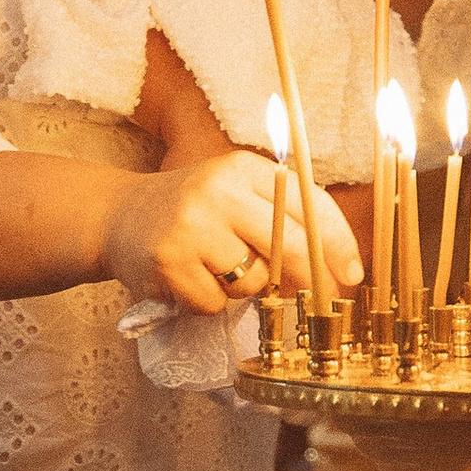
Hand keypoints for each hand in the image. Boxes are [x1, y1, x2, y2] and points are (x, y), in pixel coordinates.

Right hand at [101, 146, 360, 315]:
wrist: (117, 217)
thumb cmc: (192, 211)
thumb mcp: (235, 193)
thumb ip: (280, 215)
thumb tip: (337, 265)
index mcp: (243, 167)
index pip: (308, 204)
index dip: (338, 243)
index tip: (353, 274)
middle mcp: (219, 190)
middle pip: (288, 246)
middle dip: (311, 280)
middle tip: (320, 301)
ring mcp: (191, 226)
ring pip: (252, 282)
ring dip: (243, 290)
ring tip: (216, 270)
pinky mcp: (169, 262)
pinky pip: (215, 303)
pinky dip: (208, 303)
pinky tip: (190, 281)